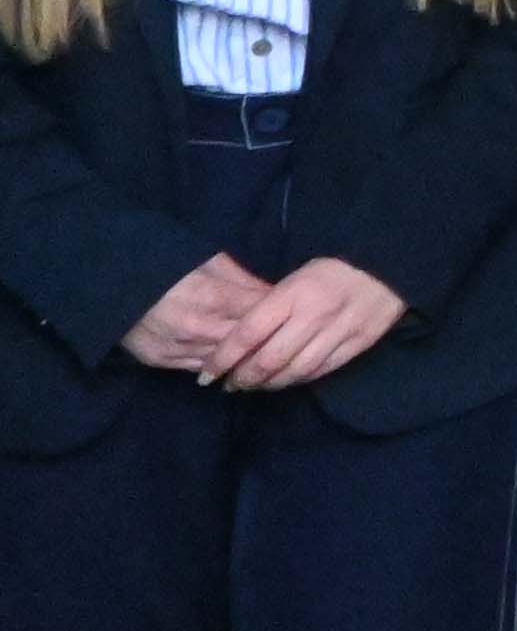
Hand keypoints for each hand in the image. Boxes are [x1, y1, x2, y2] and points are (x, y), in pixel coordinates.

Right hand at [120, 252, 268, 376]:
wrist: (111, 284)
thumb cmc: (166, 266)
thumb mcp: (208, 260)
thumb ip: (242, 278)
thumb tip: (275, 292)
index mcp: (212, 296)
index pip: (259, 313)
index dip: (277, 315)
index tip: (291, 315)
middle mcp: (197, 327)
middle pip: (245, 342)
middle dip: (264, 340)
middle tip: (282, 339)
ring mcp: (177, 347)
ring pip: (224, 361)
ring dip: (242, 359)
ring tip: (260, 355)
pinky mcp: (160, 360)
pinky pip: (198, 369)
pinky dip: (216, 367)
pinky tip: (229, 363)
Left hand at [202, 256, 408, 391]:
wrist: (390, 261)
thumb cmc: (333, 265)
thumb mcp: (295, 275)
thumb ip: (269, 304)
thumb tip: (237, 339)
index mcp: (293, 292)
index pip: (248, 334)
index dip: (222, 359)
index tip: (206, 375)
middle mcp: (315, 314)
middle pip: (269, 359)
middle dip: (243, 379)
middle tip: (229, 385)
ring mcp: (340, 330)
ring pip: (296, 371)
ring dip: (270, 384)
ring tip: (255, 386)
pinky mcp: (360, 342)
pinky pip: (323, 370)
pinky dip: (299, 380)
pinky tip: (286, 380)